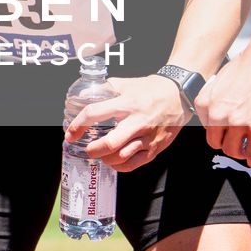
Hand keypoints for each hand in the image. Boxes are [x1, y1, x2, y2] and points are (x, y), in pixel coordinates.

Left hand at [67, 73, 188, 171]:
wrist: (180, 94)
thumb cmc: (152, 88)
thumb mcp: (127, 83)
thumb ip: (107, 88)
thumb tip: (86, 94)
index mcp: (126, 104)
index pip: (95, 113)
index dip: (78, 124)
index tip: (70, 133)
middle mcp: (136, 122)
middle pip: (109, 143)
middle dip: (92, 150)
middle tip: (86, 149)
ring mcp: (147, 137)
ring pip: (121, 157)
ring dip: (106, 159)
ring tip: (100, 154)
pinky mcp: (155, 148)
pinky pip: (135, 164)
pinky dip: (120, 166)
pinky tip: (114, 161)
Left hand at [194, 37, 250, 168]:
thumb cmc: (248, 65)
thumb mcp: (221, 82)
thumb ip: (217, 99)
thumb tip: (222, 113)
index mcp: (205, 102)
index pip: (206, 128)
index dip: (219, 131)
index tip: (227, 132)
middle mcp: (217, 114)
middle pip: (216, 142)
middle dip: (227, 144)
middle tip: (238, 142)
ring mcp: (237, 122)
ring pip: (233, 150)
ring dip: (241, 152)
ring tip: (248, 148)